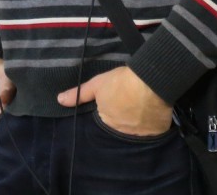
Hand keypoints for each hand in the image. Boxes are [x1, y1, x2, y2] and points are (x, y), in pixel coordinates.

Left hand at [57, 66, 172, 136]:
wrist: (151, 81)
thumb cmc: (121, 82)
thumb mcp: (97, 84)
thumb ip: (79, 94)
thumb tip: (59, 100)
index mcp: (106, 123)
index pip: (106, 123)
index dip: (111, 112)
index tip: (116, 104)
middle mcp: (121, 134)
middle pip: (121, 129)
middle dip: (123, 120)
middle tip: (129, 105)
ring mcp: (140, 135)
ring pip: (137, 132)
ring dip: (137, 124)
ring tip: (141, 109)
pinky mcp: (157, 133)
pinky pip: (153, 131)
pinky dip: (152, 125)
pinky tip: (153, 114)